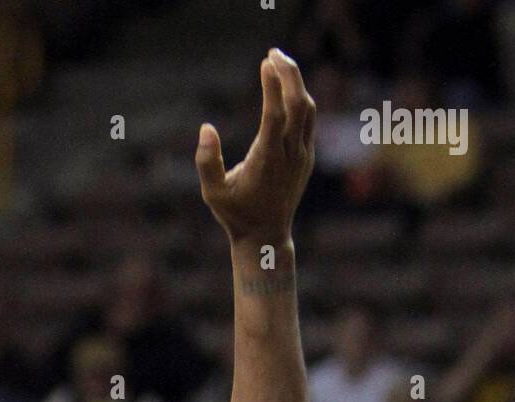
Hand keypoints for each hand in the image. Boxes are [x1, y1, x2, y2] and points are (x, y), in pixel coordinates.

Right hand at [195, 48, 314, 246]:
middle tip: (272, 53)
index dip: (273, 86)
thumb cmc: (236, 214)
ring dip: (296, 83)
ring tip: (278, 63)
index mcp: (267, 161)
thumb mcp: (212, 193)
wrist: (266, 236)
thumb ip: (206, 162)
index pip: (276, 114)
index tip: (265, 62)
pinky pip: (308, 119)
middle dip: (289, 74)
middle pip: (299, 104)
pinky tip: (286, 86)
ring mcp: (302, 155)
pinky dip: (299, 98)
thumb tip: (206, 129)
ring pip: (308, 109)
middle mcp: (290, 155)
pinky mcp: (306, 156)